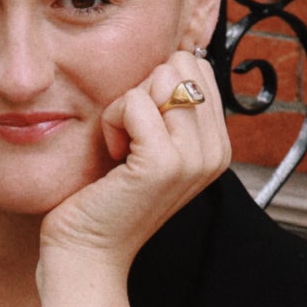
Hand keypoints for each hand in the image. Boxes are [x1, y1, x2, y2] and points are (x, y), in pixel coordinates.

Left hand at [38, 50, 232, 274]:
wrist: (89, 251)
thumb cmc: (108, 197)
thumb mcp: (149, 145)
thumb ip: (169, 106)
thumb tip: (174, 55)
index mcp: (218, 146)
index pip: (198, 69)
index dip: (157, 88)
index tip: (143, 134)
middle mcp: (215, 152)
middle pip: (181, 67)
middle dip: (144, 92)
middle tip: (130, 140)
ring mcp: (193, 158)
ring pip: (159, 80)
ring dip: (126, 108)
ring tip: (122, 150)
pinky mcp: (163, 162)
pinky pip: (134, 102)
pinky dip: (112, 122)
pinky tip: (113, 155)